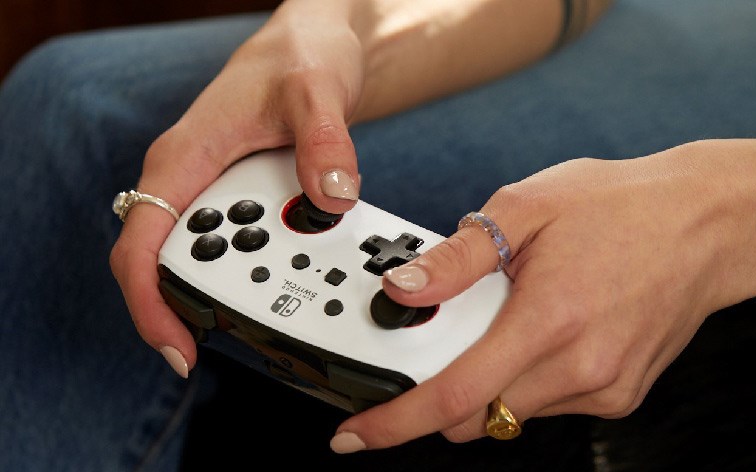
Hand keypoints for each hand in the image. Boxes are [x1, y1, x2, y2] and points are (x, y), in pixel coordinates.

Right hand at [110, 0, 367, 376]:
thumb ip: (325, 141)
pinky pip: (245, 245)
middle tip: (262, 332)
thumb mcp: (316, 90)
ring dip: (247, 287)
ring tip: (299, 300)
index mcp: (182, 160)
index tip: (179, 347)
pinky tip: (305, 274)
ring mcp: (214, 193)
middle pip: (173, 268)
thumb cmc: (300, 55)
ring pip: (212, 261)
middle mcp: (189, 182)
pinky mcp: (241, 199)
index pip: (142, 246)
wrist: (313, 44)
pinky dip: (269, 266)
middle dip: (206, 308)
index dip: (151, 304)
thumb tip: (331, 198)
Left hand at [329, 139, 755, 451]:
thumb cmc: (626, 206)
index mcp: (550, 319)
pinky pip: (551, 404)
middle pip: (477, 415)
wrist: (710, 224)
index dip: (396, 422)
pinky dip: (532, 377)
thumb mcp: (530, 206)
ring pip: (513, 412)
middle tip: (459, 330)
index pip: (454, 396)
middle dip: (445, 388)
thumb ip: (461, 255)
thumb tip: (405, 288)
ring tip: (524, 312)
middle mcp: (581, 368)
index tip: (358, 434)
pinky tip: (555, 326)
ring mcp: (606, 389)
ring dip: (494, 377)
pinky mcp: (622, 396)